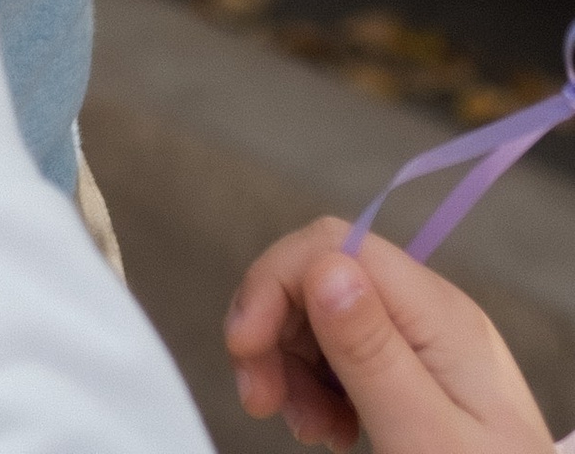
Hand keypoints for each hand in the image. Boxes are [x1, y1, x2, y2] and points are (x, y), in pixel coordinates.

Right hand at [225, 222, 554, 452]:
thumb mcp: (422, 436)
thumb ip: (372, 353)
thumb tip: (322, 265)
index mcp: (438, 314)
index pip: (332, 244)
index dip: (274, 284)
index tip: (242, 349)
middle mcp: (432, 313)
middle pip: (322, 277)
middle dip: (275, 330)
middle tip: (260, 401)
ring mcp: (427, 341)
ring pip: (325, 315)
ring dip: (293, 364)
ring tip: (308, 430)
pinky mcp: (419, 372)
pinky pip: (346, 353)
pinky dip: (319, 385)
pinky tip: (329, 428)